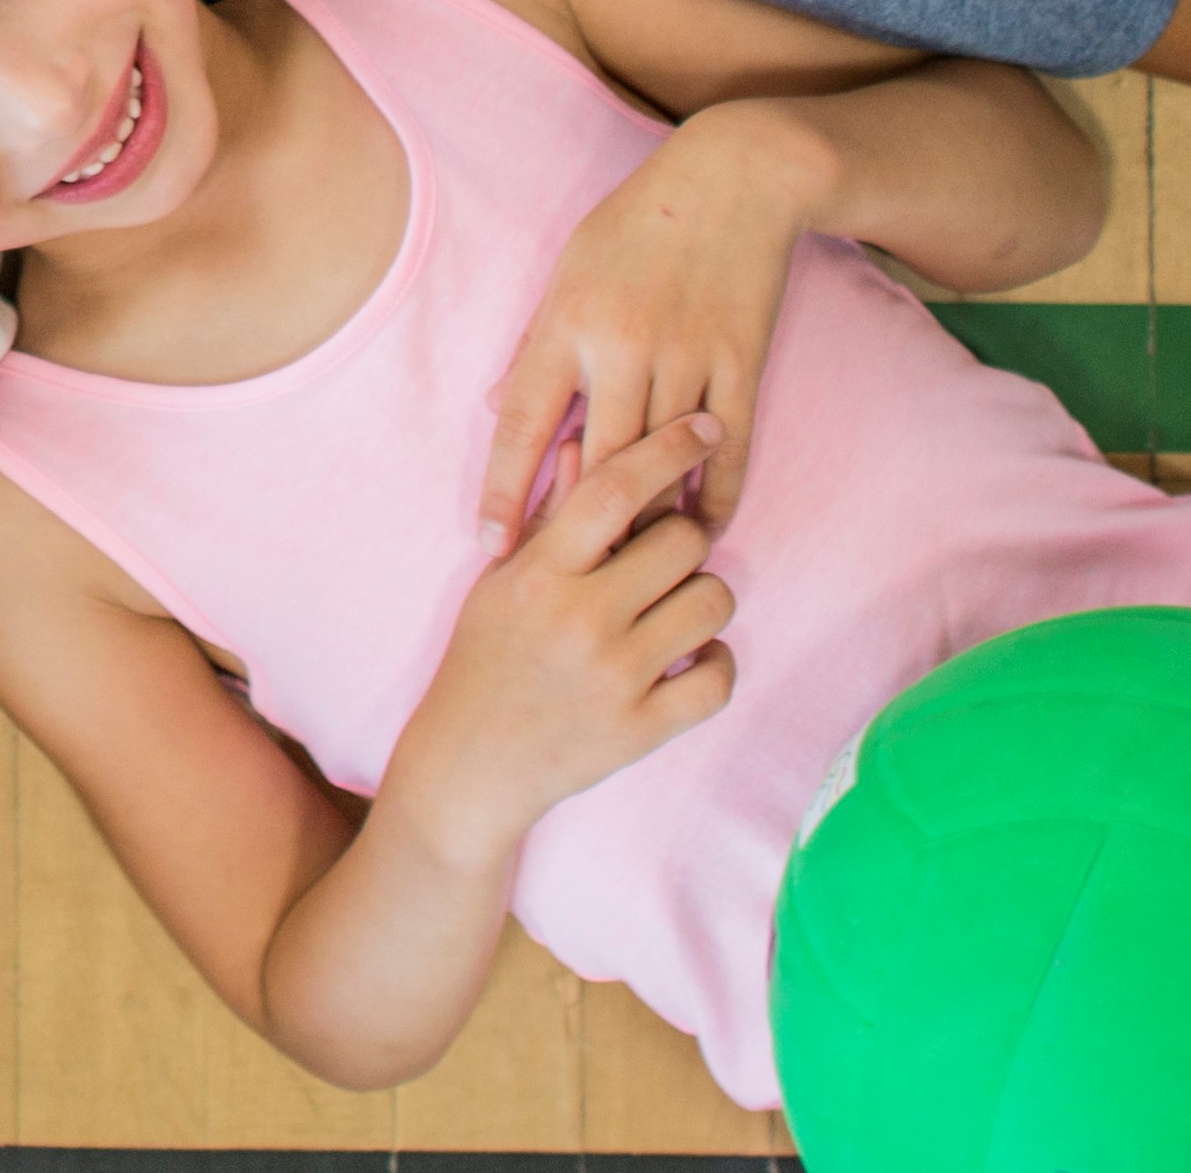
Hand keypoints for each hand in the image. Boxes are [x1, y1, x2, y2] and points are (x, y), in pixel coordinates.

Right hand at [378, 420, 737, 862]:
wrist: (471, 763)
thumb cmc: (484, 658)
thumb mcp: (503, 580)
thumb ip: (550, 514)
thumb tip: (586, 442)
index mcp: (540, 573)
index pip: (615, 489)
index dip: (668, 448)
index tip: (702, 426)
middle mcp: (581, 619)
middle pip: (682, 541)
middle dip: (686, 537)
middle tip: (666, 557)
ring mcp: (617, 677)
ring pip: (713, 603)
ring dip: (705, 598)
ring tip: (675, 609)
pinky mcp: (643, 729)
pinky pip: (719, 677)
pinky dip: (716, 664)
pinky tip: (690, 660)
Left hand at [480, 116, 805, 538]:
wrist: (735, 179)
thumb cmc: (636, 225)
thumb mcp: (568, 271)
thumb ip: (534, 344)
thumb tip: (493, 409)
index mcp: (567, 323)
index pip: (521, 423)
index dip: (505, 491)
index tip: (492, 547)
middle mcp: (622, 346)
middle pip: (597, 461)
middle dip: (583, 526)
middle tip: (570, 580)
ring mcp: (686, 357)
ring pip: (660, 465)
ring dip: (648, 523)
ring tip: (632, 573)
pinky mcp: (741, 363)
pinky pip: (727, 450)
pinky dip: (714, 497)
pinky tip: (701, 531)